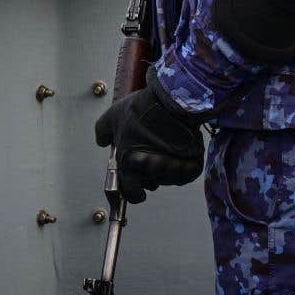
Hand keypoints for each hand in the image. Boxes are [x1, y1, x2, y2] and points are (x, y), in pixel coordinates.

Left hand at [93, 71, 204, 202]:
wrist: (171, 100)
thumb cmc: (141, 109)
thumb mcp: (112, 117)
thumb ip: (103, 132)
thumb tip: (102, 142)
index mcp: (131, 165)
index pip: (132, 194)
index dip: (134, 191)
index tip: (137, 187)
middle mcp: (152, 171)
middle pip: (152, 183)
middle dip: (150, 173)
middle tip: (151, 152)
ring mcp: (174, 170)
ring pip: (168, 178)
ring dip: (166, 167)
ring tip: (165, 144)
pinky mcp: (192, 167)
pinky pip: (185, 172)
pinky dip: (183, 163)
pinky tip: (178, 147)